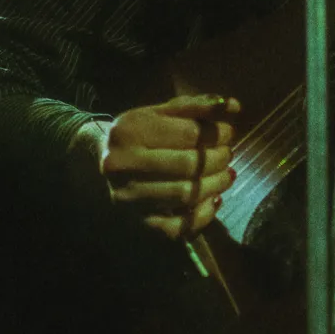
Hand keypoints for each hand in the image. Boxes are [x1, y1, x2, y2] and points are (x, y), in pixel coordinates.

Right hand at [77, 93, 240, 240]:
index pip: (188, 133)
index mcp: (131, 130)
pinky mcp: (135, 221)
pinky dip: (202, 216)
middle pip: (188, 165)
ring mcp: (128, 197)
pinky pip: (177, 227)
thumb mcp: (162, 111)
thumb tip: (235, 106)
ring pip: (185, 195)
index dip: (217, 134)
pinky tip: (213, 200)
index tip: (230, 133)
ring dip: (216, 185)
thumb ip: (198, 106)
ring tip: (227, 174)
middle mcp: (123, 164)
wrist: (100, 158)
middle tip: (229, 154)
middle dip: (218, 159)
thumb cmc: (140, 130)